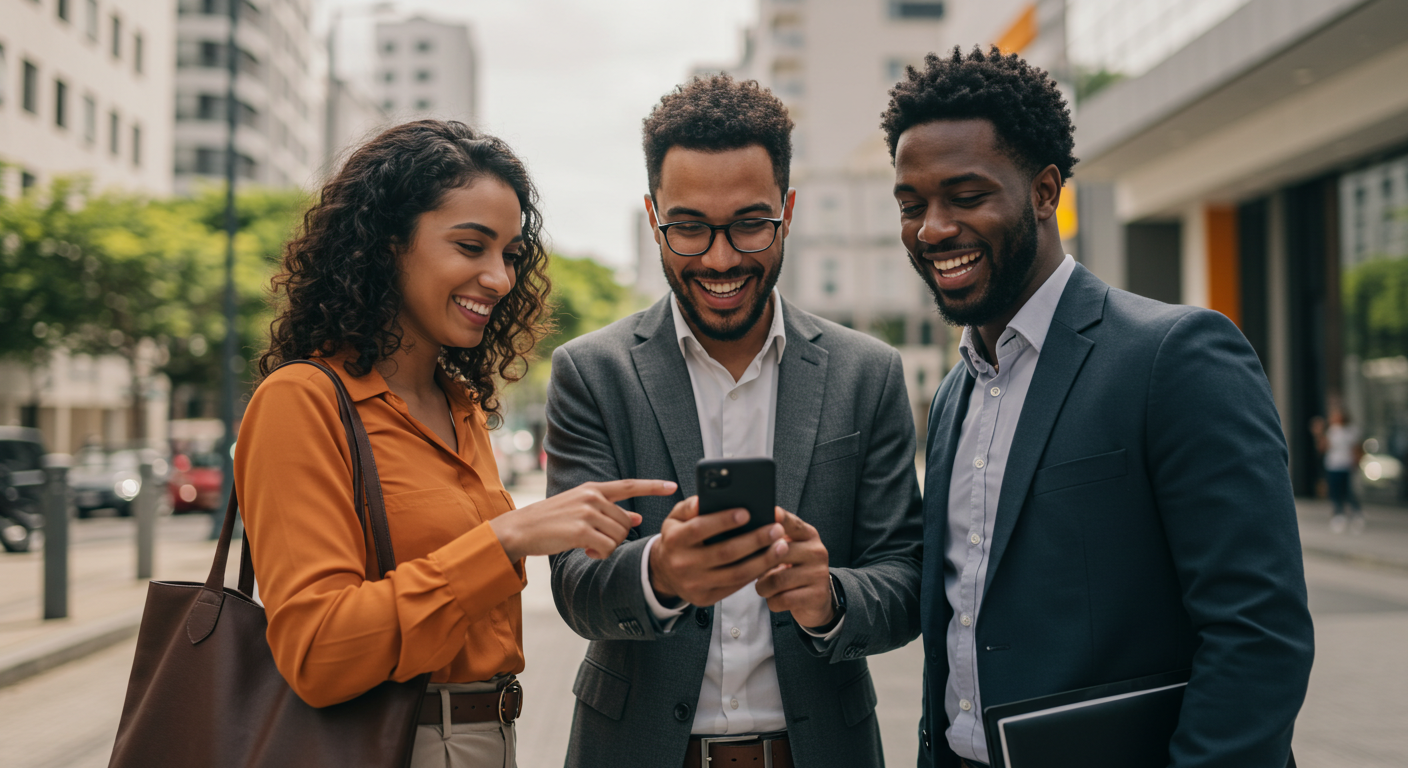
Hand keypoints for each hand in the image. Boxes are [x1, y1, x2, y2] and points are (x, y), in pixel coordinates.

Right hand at [490, 479, 675, 561]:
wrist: (520, 529)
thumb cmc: (551, 521)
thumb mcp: (580, 509)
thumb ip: (608, 511)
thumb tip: (637, 517)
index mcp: (593, 489)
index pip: (629, 485)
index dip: (653, 487)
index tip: (673, 486)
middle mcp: (592, 497)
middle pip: (625, 522)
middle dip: (615, 537)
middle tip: (594, 541)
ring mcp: (586, 512)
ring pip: (618, 536)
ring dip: (607, 547)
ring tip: (587, 545)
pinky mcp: (580, 530)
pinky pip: (607, 548)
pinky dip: (600, 555)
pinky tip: (586, 552)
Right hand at [649, 496, 788, 606]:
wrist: (664, 571)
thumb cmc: (677, 537)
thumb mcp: (675, 518)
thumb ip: (690, 506)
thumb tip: (704, 499)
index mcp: (674, 540)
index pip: (700, 528)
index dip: (723, 520)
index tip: (747, 512)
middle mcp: (682, 564)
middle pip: (724, 553)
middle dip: (754, 540)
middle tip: (776, 529)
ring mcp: (694, 584)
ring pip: (735, 573)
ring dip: (762, 560)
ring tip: (781, 545)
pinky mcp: (706, 598)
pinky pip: (736, 586)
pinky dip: (756, 573)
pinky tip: (770, 561)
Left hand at [755, 510, 833, 628]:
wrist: (816, 599)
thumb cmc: (792, 570)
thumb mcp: (788, 550)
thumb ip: (772, 539)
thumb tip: (746, 533)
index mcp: (809, 535)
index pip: (793, 523)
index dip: (780, 519)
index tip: (770, 512)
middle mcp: (817, 551)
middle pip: (778, 553)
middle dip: (758, 566)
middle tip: (752, 571)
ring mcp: (819, 574)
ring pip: (776, 580)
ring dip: (763, 587)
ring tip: (763, 587)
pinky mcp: (817, 596)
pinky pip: (782, 599)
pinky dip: (772, 601)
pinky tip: (775, 598)